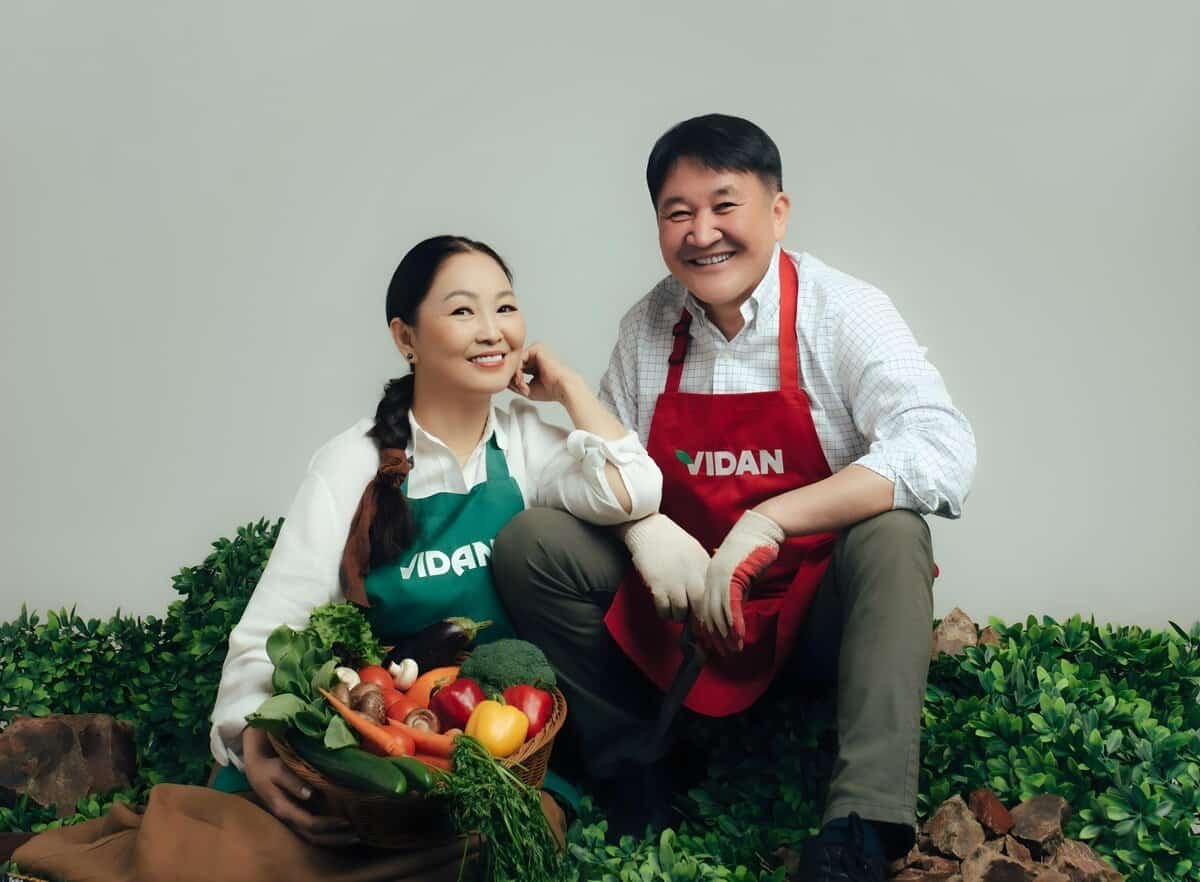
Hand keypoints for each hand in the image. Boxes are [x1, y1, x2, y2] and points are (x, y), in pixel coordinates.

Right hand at [241, 726, 357, 846]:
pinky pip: (313, 830)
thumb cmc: (268, 768)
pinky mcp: (297, 815)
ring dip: (333, 839)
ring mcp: (293, 819)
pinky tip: (342, 830)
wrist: (256, 769)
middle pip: (313, 837)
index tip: (346, 821)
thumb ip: (292, 782)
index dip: (328, 824)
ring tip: (354, 837)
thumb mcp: (277, 770)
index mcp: (284, 810)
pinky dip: (328, 833)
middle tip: (357, 837)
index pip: (309, 823)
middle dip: (334, 839)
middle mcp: (289, 819)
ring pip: (313, 837)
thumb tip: (309, 794)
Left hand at [508, 342, 581, 403]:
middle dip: (514, 377)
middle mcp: (536, 356)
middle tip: (519, 387)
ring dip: (515, 374)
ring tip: (521, 384)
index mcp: (535, 364)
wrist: (563, 388)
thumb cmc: (551, 390)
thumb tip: (505, 381)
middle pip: (516, 364)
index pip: (518, 368)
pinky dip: (518, 369)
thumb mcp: (528, 388)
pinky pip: (520, 358)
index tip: (517, 389)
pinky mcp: (537, 348)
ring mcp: (536, 351)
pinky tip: (521, 378)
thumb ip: (516, 384)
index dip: (514, 379)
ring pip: (517, 361)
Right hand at [621, 514, 708, 620]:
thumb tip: (710, 596)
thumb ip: (704, 573)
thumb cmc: (673, 541)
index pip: (714, 596)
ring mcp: (675, 581)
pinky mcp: (658, 585)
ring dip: (678, 616)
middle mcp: (692, 576)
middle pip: (701, 608)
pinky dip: (664, 613)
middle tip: (692, 619)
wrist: (650, 529)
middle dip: (696, 619)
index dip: (711, 610)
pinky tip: (664, 606)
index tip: (707, 617)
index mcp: (704, 567)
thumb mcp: (696, 553)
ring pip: (681, 613)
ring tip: (675, 610)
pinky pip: (664, 610)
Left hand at [699, 510, 784, 655]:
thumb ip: (736, 593)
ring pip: (719, 614)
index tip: (713, 645)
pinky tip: (738, 637)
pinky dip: (735, 624)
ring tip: (732, 651)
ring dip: (726, 635)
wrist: (762, 529)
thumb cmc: (754, 550)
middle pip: (708, 614)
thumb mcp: (741, 575)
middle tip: (722, 654)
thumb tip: (736, 613)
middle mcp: (711, 579)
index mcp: (709, 577)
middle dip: (715, 637)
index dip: (708, 629)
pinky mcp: (733, 577)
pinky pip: (732, 606)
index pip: (704, 609)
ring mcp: (720, 578)